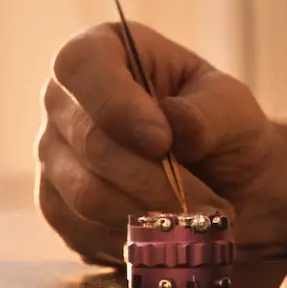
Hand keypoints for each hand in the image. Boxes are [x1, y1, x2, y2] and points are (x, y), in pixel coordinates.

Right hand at [34, 21, 286, 264]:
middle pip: (88, 140)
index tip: (162, 140)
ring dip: (151, 213)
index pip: (81, 64)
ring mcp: (54, 154)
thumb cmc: (222, 129)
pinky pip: (85, 229)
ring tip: (201, 221)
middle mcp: (64, 100)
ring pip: (86, 193)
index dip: (115, 103)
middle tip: (207, 202)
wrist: (224, 183)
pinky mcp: (57, 205)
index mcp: (103, 51)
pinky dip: (134, 237)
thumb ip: (209, 111)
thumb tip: (177, 124)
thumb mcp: (232, 107)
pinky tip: (170, 233)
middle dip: (152, 178)